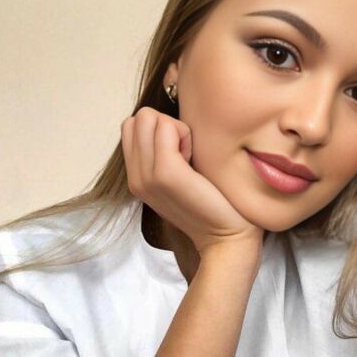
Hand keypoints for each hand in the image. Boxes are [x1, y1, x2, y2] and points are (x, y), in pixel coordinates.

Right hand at [121, 107, 263, 255]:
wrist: (226, 238)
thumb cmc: (212, 204)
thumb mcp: (178, 178)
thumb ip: (164, 155)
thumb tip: (168, 122)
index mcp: (137, 178)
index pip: (130, 127)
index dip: (158, 130)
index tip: (180, 154)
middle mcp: (136, 177)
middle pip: (138, 118)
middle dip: (165, 125)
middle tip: (186, 154)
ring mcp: (147, 176)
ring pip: (148, 117)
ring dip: (175, 129)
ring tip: (190, 158)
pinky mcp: (165, 173)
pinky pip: (167, 127)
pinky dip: (185, 135)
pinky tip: (196, 162)